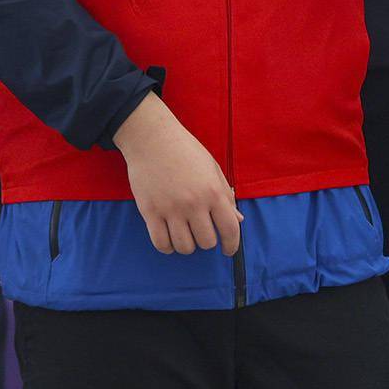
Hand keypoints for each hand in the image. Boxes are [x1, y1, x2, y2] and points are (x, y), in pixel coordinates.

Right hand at [113, 94, 242, 254]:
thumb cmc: (185, 151)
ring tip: (184, 235)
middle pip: (206, 242)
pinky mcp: (150, 212)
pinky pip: (161, 243)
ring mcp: (170, 209)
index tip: (228, 250)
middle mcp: (193, 203)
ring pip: (184, 247)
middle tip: (200, 232)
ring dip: (187, 245)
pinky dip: (167, 247)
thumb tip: (238, 219)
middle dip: (206, 241)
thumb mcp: (212, 169)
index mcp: (213, 192)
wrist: (152, 138)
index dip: (232, 244)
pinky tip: (169, 240)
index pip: (230, 229)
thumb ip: (225, 195)